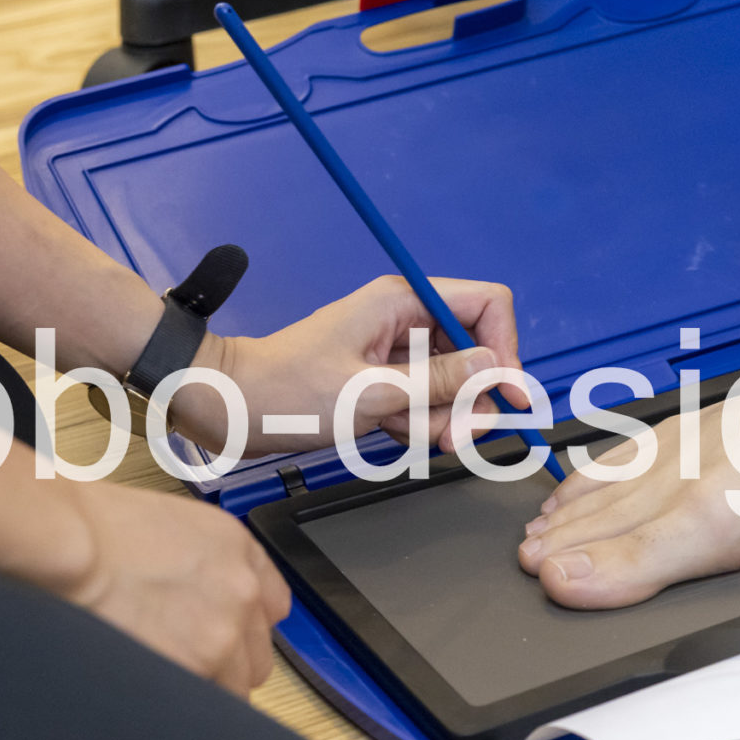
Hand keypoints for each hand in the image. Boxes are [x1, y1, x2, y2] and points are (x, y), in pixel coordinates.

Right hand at [57, 482, 289, 694]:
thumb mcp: (174, 525)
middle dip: (225, 666)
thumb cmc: (97, 528)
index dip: (244, 629)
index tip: (226, 638)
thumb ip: (207, 564)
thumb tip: (205, 598)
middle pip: (255, 657)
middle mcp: (242, 594)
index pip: (272, 609)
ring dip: (201, 687)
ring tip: (159, 676)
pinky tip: (151, 688)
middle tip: (181, 661)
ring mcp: (222, 636)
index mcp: (239, 551)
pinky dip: (179, 704)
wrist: (71, 542)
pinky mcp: (195, 668)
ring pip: (232, 689)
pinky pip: (201, 704)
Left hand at [174, 275, 530, 455]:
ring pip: (451, 383)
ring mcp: (393, 351)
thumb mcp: (372, 393)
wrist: (232, 407)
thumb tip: (494, 368)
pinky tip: (392, 434)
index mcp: (401, 302)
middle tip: (456, 436)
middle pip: (474, 351)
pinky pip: (424, 401)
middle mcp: (402, 320)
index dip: (505, 348)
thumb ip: (438, 382)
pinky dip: (419, 423)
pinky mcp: (381, 379)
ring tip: (412, 436)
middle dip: (472, 397)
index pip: (486, 304)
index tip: (507, 395)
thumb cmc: (285, 392)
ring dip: (443, 417)